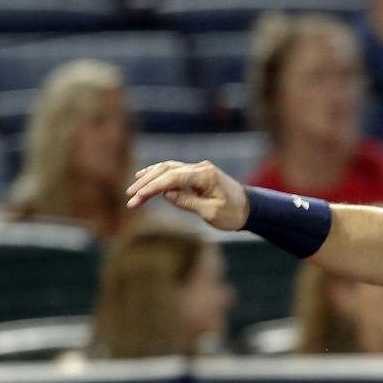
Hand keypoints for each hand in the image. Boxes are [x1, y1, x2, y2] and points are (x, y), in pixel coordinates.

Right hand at [126, 160, 249, 231]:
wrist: (252, 209)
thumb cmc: (234, 213)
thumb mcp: (211, 212)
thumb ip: (188, 202)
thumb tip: (166, 194)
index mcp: (205, 176)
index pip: (173, 177)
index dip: (153, 187)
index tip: (137, 197)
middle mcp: (201, 168)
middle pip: (167, 170)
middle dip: (146, 183)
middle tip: (130, 197)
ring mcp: (199, 170)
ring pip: (168, 168)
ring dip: (149, 178)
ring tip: (133, 189)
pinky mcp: (197, 175)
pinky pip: (174, 171)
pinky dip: (158, 175)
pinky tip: (144, 177)